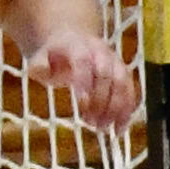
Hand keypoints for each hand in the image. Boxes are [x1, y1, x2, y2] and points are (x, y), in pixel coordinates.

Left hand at [28, 30, 142, 136]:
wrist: (71, 39)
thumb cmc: (53, 56)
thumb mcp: (40, 58)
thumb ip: (38, 66)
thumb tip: (38, 70)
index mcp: (78, 46)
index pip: (84, 61)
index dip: (85, 80)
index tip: (82, 103)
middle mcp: (100, 52)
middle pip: (107, 74)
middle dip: (101, 99)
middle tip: (91, 122)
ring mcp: (114, 62)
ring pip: (122, 83)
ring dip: (116, 108)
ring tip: (103, 128)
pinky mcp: (123, 73)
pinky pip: (130, 91)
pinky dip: (127, 110)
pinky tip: (119, 128)